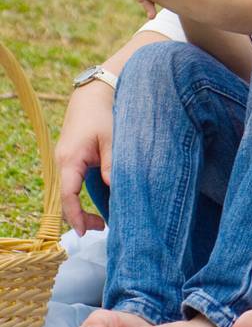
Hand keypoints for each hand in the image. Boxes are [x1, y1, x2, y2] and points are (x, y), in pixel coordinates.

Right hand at [56, 81, 113, 233]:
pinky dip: (80, 197)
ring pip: (67, 192)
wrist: (92, 95)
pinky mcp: (71, 159)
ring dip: (80, 207)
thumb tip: (113, 187)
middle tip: (101, 227)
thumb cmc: (103, 115)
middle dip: (80, 216)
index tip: (84, 231)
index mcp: (70, 160)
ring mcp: (64, 161)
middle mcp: (63, 163)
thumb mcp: (112, 139)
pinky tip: (95, 203)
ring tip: (101, 221)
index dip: (76, 215)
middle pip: (65, 198)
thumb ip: (111, 164)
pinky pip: (72, 184)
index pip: (68, 195)